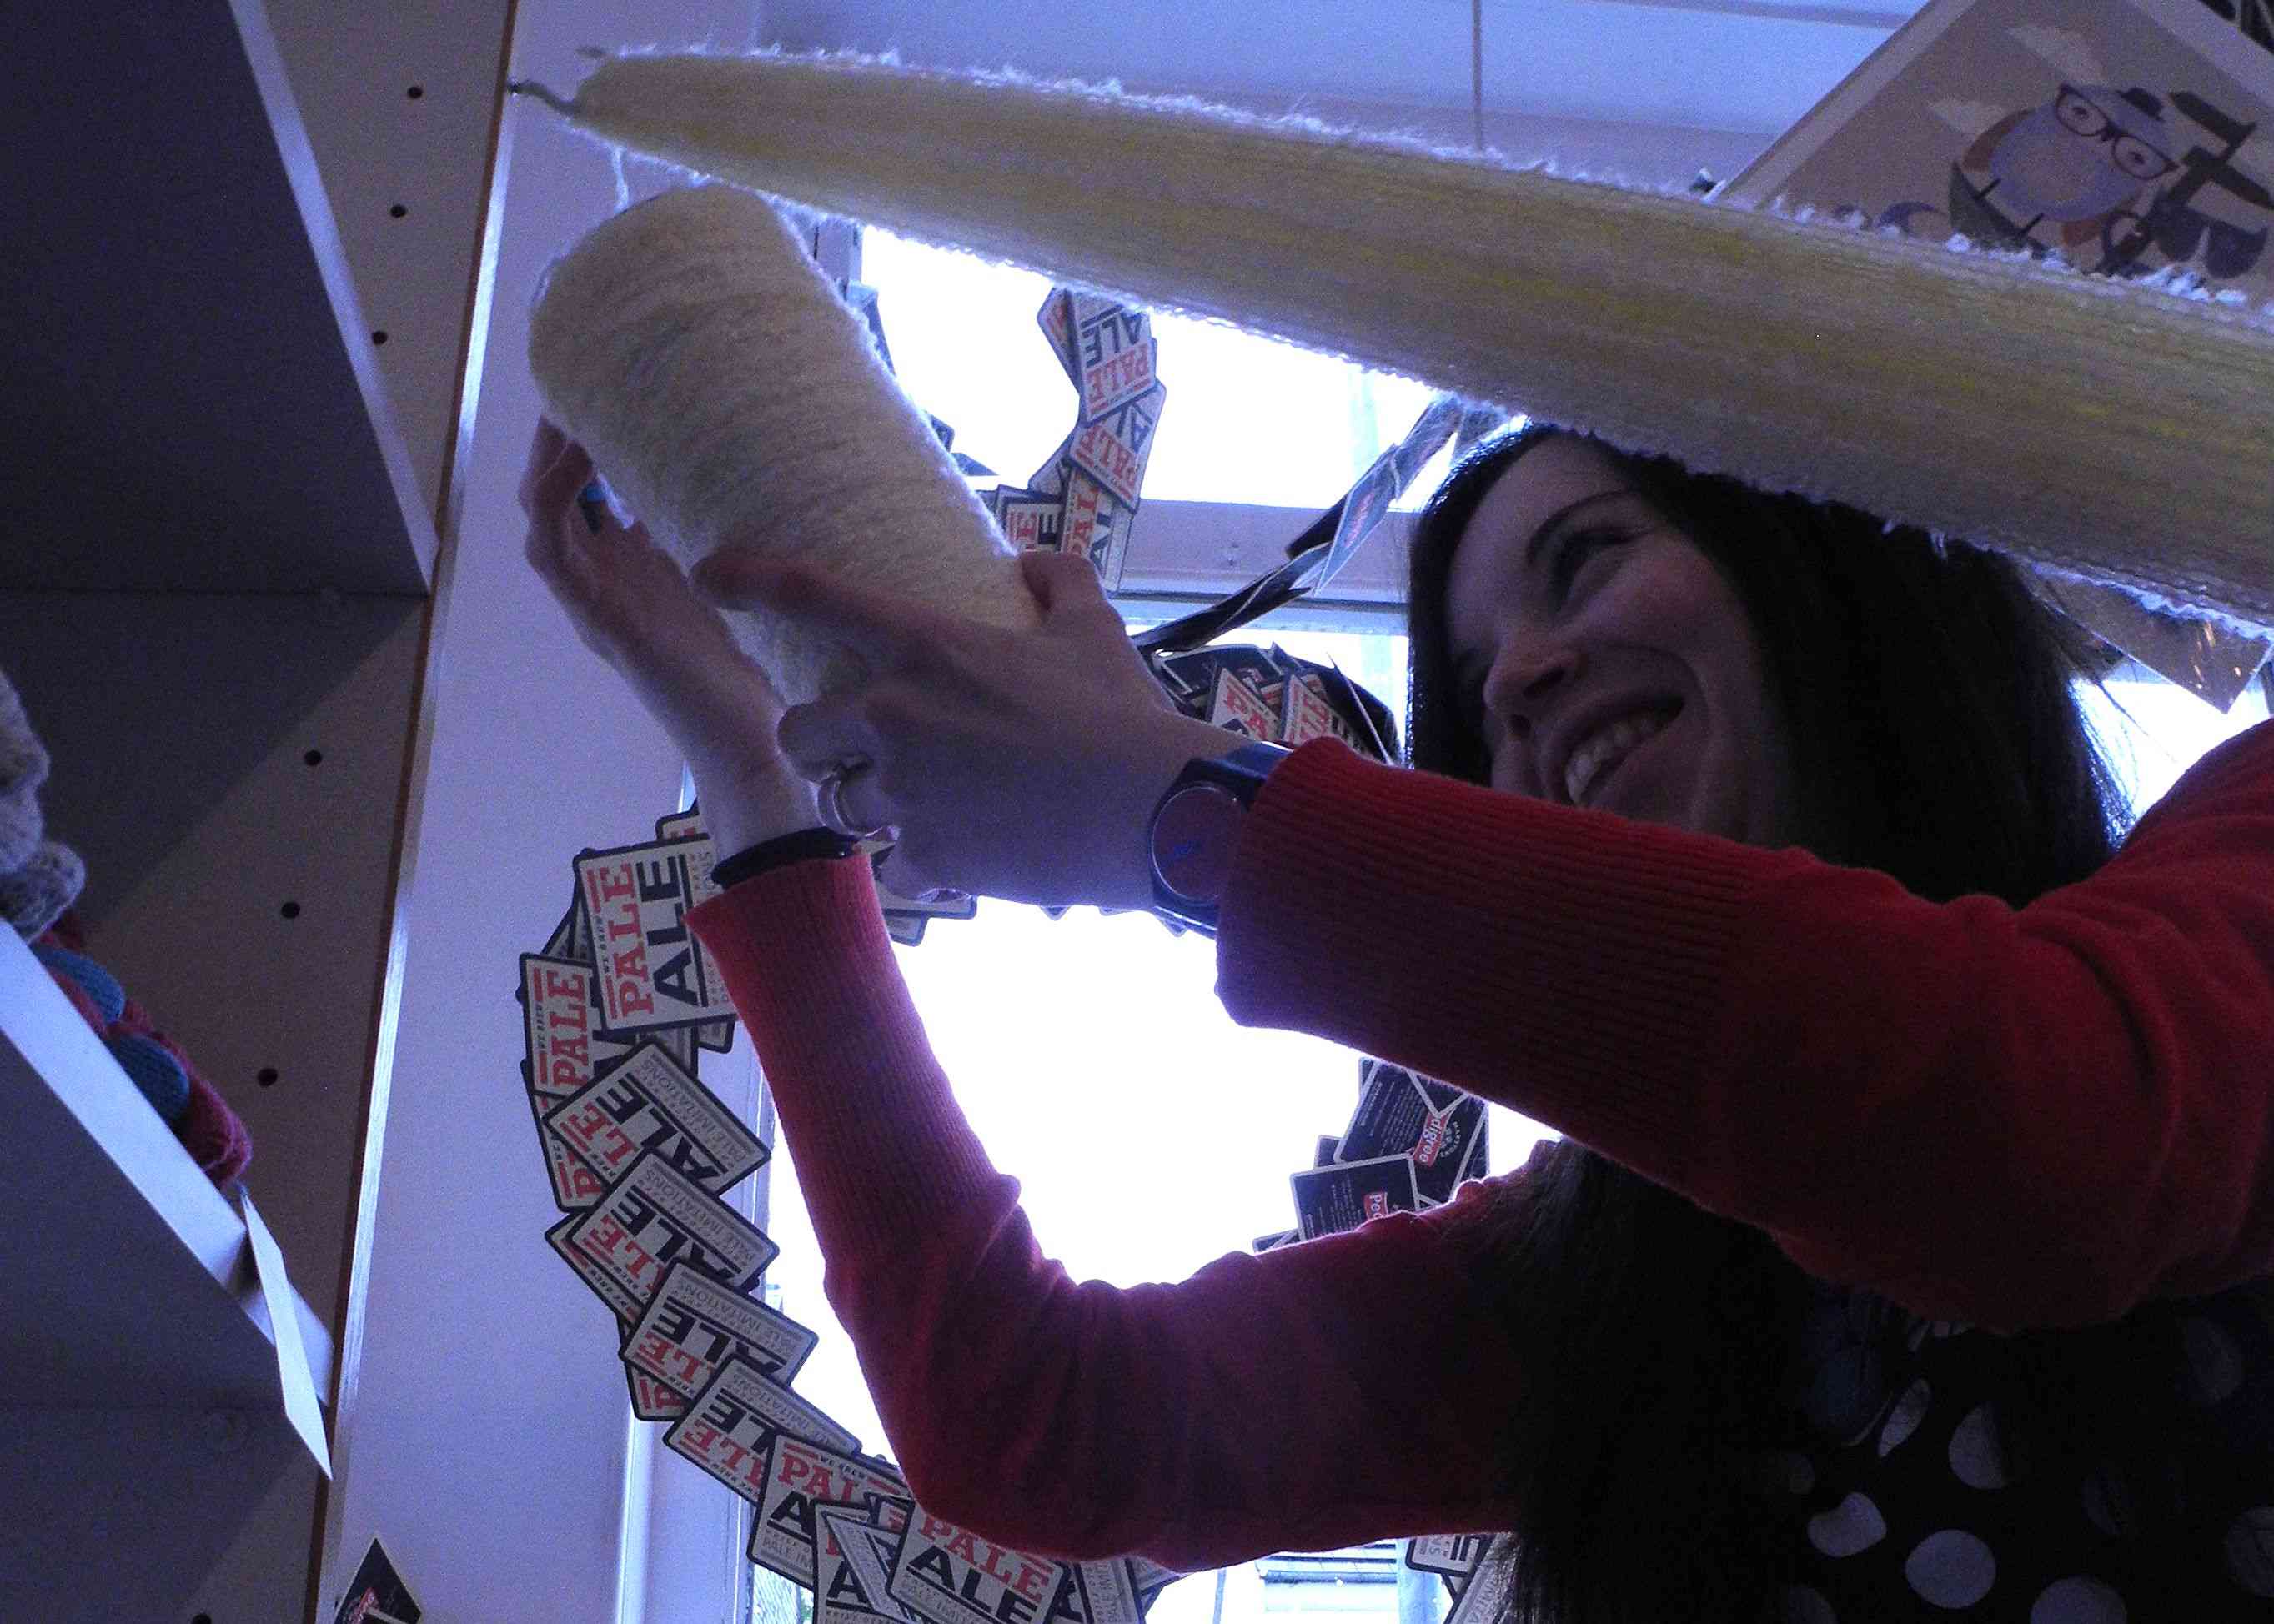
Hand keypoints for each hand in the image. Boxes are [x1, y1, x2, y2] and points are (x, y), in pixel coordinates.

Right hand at [519, 419, 818, 855]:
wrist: (758, 744)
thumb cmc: (757, 668)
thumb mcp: (742, 578)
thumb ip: (736, 532)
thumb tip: (769, 465)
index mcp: (634, 569)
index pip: (589, 488)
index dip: (588, 436)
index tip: (613, 385)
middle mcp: (606, 581)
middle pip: (555, 492)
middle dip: (562, 436)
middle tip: (589, 383)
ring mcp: (596, 602)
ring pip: (540, 516)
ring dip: (548, 460)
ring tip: (573, 412)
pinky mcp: (600, 622)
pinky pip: (551, 554)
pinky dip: (553, 503)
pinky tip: (575, 465)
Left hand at [691, 547, 1234, 908]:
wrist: (1152, 810)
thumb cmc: (1123, 713)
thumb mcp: (1092, 627)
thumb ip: (1053, 580)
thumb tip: (1029, 561)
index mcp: (925, 645)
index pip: (812, 597)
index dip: (748, 580)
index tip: (707, 575)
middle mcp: (894, 715)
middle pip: (801, 732)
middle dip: (823, 745)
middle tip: (866, 753)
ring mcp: (904, 792)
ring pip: (844, 805)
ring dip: (876, 808)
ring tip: (932, 808)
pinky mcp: (927, 856)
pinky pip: (894, 866)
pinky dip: (922, 865)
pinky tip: (967, 857)